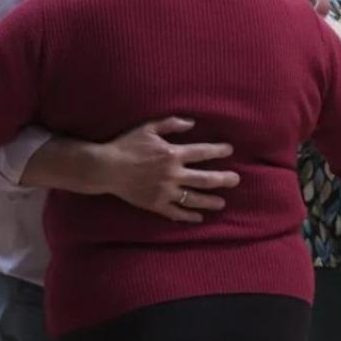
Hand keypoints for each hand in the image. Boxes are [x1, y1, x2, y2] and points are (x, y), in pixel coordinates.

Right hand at [96, 117, 236, 223]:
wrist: (105, 168)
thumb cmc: (126, 145)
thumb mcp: (148, 128)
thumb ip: (171, 124)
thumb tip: (192, 123)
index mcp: (172, 154)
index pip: (202, 152)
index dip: (218, 151)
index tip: (229, 150)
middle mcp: (172, 174)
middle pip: (205, 178)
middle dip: (223, 179)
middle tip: (235, 180)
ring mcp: (165, 191)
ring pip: (194, 198)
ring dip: (210, 201)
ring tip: (221, 203)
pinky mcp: (155, 204)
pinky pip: (175, 213)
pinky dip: (188, 216)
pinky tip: (198, 218)